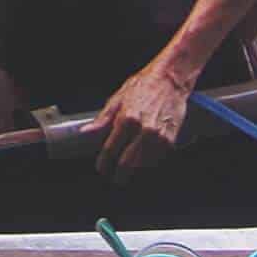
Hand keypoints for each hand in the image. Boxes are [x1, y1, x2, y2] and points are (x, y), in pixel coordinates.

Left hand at [90, 64, 193, 181]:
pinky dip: (148, 162)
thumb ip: (103, 119)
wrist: (171, 79)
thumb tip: (86, 132)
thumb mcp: (118, 98)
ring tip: (128, 168)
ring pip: (142, 164)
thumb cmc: (144, 85)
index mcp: (127, 119)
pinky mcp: (170, 140)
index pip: (110, 150)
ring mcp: (159, 137)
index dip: (104, 163)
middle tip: (113, 176)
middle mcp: (143, 131)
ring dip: (133, 169)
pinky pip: (156, 159)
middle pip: (127, 163)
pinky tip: (142, 159)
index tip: (102, 168)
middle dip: (119, 173)